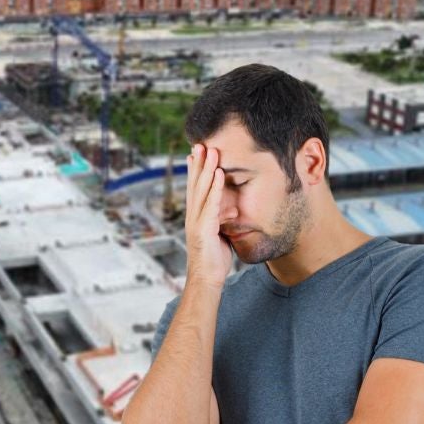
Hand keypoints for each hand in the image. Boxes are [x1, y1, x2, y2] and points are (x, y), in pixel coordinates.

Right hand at [184, 143, 231, 289]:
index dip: (195, 170)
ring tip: (211, 151)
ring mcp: (196, 222)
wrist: (206, 280)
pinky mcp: (203, 230)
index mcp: (195, 216)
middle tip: (200, 143)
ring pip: (201, 191)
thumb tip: (231, 211)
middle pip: (195, 185)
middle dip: (198, 163)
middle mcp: (192, 216)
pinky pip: (211, 205)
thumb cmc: (213, 260)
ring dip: (206, 169)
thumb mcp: (219, 234)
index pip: (194, 188)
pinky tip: (219, 174)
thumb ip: (221, 220)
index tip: (197, 152)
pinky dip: (215, 189)